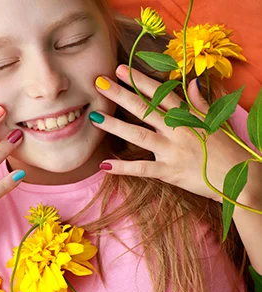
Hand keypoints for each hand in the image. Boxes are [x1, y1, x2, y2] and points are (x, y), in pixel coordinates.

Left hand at [91, 65, 255, 202]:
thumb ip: (199, 101)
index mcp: (187, 116)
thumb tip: (191, 81)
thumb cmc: (227, 148)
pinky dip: (123, 168)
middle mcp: (177, 130)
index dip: (139, 81)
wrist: (241, 178)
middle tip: (100, 83)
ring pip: (138, 135)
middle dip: (121, 95)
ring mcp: (172, 150)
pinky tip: (104, 165)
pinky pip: (143, 169)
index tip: (120, 69)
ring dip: (115, 126)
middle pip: (144, 109)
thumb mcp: (215, 120)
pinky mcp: (170, 172)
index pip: (160, 94)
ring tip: (94, 117)